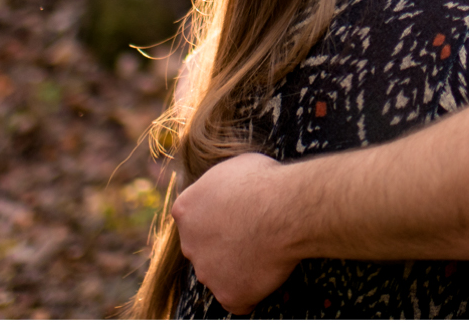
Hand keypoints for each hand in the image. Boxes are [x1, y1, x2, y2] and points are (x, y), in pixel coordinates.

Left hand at [170, 152, 301, 311]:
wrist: (283, 209)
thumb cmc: (265, 182)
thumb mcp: (234, 167)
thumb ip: (222, 185)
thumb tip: (231, 187)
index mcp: (184, 210)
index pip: (195, 223)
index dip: (219, 223)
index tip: (239, 221)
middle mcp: (188, 244)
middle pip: (203, 251)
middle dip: (224, 248)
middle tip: (254, 240)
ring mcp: (206, 272)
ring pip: (219, 276)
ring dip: (238, 270)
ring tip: (265, 255)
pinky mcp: (228, 294)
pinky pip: (238, 300)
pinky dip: (251, 293)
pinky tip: (267, 276)